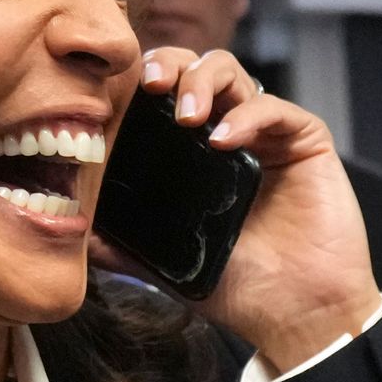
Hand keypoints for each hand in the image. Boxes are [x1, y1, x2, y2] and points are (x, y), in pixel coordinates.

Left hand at [131, 46, 376, 371]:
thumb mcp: (168, 264)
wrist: (298, 316)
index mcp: (197, 156)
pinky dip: (246, 115)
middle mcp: (231, 135)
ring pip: (232, 72)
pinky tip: (224, 140)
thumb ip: (123, 243)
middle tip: (151, 87)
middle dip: (169, 66)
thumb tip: (74, 229)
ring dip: (202, 81)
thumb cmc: (242, 289)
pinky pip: (274, 108)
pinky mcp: (306, 140)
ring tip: (188, 117)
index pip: (165, 96)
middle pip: (195, 69)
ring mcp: (268, 135)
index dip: (142, 83)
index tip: (119, 99)